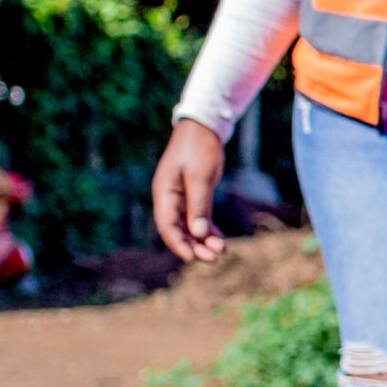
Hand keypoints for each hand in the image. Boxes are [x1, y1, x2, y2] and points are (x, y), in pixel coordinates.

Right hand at [151, 120, 228, 263]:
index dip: (178, 244)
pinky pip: (198, 218)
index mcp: (164, 193)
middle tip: (215, 258)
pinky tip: (219, 239)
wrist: (203, 128)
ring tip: (222, 250)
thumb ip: (199, 205)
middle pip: (178, 230)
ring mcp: (181, 198)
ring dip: (203, 240)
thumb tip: (198, 234)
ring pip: (190, 226)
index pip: (167, 225)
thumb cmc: (199, 148)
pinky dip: (207, 229)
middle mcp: (169, 198)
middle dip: (195, 246)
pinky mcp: (193, 195)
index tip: (192, 258)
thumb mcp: (200, 176)